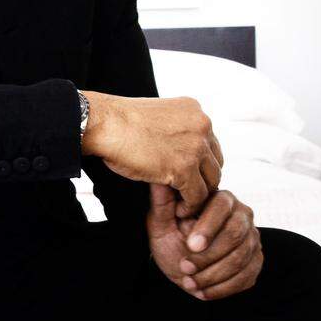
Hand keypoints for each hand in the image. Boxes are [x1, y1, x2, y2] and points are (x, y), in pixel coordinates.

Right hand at [87, 92, 223, 210]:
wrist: (104, 124)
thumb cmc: (119, 122)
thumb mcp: (156, 116)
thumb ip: (174, 130)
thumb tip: (177, 150)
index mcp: (195, 110)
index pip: (210, 144)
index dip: (199, 163)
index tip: (187, 175)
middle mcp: (202, 126)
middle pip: (215, 162)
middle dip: (203, 179)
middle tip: (187, 192)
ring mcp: (195, 147)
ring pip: (212, 181)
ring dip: (198, 195)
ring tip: (182, 202)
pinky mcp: (184, 168)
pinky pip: (198, 195)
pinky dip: (190, 206)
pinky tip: (178, 209)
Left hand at [146, 183, 263, 300]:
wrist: (182, 266)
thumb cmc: (171, 239)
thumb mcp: (161, 223)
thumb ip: (162, 203)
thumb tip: (159, 179)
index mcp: (221, 199)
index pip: (222, 206)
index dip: (208, 227)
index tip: (190, 245)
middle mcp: (242, 215)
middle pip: (235, 234)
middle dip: (209, 256)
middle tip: (185, 268)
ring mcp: (252, 239)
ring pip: (241, 258)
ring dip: (212, 275)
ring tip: (188, 282)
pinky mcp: (256, 261)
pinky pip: (247, 277)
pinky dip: (222, 288)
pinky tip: (202, 292)